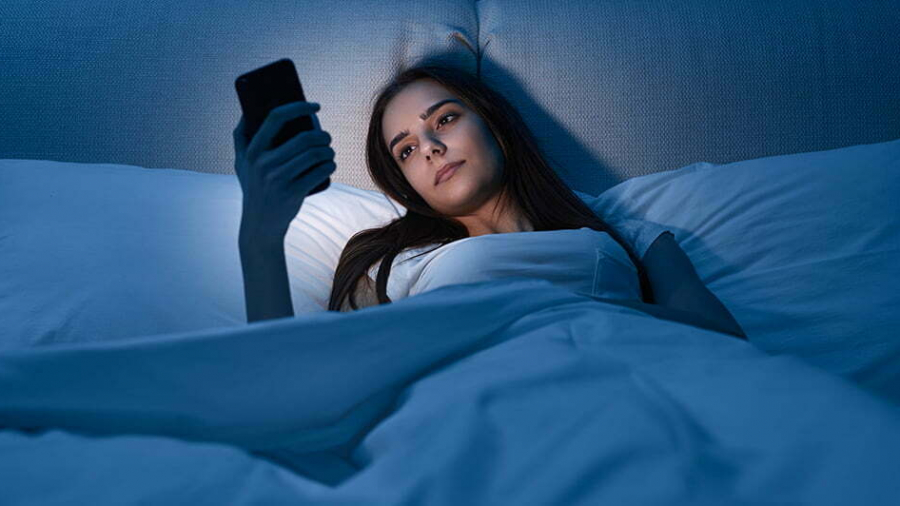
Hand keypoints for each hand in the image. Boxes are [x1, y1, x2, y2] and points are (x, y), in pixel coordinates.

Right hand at [233, 101, 335, 245]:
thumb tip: (249, 110)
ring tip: (329, 153)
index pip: (276, 118)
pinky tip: (330, 165)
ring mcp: (278, 179)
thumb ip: (241, 138)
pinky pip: (320, 172)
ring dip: (329, 151)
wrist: (259, 226)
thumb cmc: (254, 189)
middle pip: (304, 138)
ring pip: (316, 155)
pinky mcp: (292, 193)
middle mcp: (263, 164)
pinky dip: (330, 165)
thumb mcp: (241, 164)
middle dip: (323, 135)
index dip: (298, 107)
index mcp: (252, 151)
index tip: (315, 105)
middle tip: (326, 138)